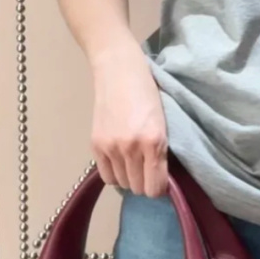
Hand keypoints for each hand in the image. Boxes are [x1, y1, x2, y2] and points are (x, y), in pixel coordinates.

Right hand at [90, 44, 169, 197]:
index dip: (160, 187)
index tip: (161, 179)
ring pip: (122, 184)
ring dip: (130, 177)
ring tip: (134, 162)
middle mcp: (131, 148)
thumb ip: (162, 149)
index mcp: (154, 141)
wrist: (118, 70)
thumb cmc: (149, 91)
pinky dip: (115, 173)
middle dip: (145, 182)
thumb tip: (161, 177)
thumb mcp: (164, 121)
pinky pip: (106, 176)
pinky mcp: (96, 145)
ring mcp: (111, 147)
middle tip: (148, 168)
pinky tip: (120, 162)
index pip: (155, 186)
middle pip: (138, 188)